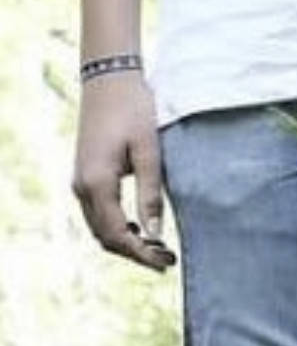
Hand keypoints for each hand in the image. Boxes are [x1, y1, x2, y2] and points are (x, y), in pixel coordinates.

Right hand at [71, 72, 174, 270]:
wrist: (109, 80)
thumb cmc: (134, 112)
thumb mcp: (150, 153)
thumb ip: (150, 194)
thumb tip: (155, 234)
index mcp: (97, 182)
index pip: (118, 234)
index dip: (142, 255)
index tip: (167, 264)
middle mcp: (82, 186)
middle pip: (105, 237)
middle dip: (135, 254)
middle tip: (168, 261)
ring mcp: (80, 181)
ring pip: (99, 228)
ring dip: (126, 243)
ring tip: (159, 250)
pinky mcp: (85, 176)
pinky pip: (97, 214)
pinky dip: (117, 228)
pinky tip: (142, 230)